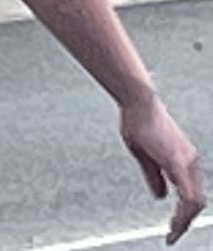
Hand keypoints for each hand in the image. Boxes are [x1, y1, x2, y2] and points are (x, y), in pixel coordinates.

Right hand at [120, 93, 203, 243]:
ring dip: (185, 220)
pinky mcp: (179, 162)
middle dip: (186, 220)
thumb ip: (154, 175)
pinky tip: (175, 222)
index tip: (174, 225)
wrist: (137, 100)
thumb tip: (161, 195)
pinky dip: (183, 213)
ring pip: (196, 201)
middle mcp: (190, 161)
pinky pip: (188, 196)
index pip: (192, 192)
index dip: (184, 211)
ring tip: (174, 232)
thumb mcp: (143, 152)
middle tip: (174, 234)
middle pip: (198, 200)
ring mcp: (187, 161)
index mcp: (183, 158)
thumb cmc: (137, 118)